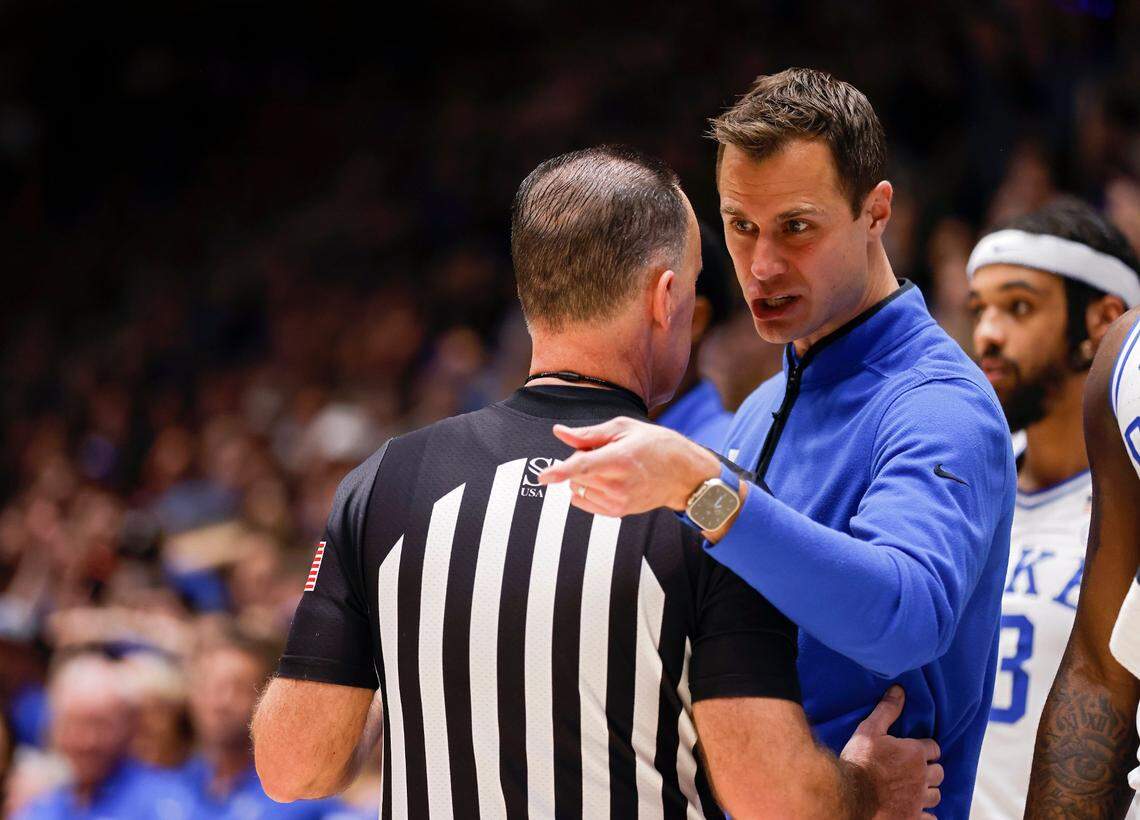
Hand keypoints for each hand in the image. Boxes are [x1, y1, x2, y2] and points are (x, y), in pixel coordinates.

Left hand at [537, 416, 720, 516]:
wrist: (683, 475)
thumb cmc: (654, 444)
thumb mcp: (623, 428)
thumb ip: (588, 434)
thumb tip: (559, 432)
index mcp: (620, 459)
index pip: (583, 467)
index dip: (560, 471)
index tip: (542, 477)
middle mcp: (618, 484)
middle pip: (575, 475)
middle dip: (579, 461)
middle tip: (603, 452)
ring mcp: (618, 502)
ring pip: (576, 489)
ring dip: (583, 477)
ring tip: (610, 467)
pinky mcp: (617, 512)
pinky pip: (583, 501)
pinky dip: (586, 490)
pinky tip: (607, 481)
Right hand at [840, 686, 941, 818]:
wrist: (850, 794)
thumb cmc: (859, 760)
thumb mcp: (869, 729)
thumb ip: (887, 710)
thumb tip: (899, 690)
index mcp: (915, 753)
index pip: (934, 748)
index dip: (925, 748)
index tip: (915, 750)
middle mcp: (922, 777)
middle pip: (939, 773)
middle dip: (930, 770)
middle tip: (915, 769)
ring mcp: (918, 800)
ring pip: (935, 795)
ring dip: (928, 791)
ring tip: (916, 788)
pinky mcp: (912, 818)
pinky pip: (930, 818)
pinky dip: (926, 814)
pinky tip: (916, 810)